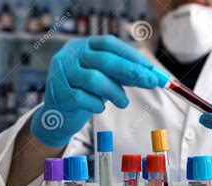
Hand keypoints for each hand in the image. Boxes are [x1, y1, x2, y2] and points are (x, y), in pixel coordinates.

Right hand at [31, 35, 158, 146]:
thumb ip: (123, 75)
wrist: (58, 114)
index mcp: (83, 46)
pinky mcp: (58, 93)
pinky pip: (84, 99)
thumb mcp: (105, 78)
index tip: (151, 69)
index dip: (132, 56)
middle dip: (131, 71)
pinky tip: (99, 108)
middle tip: (151, 82)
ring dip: (115, 93)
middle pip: (105, 60)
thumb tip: (154, 77)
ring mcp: (61, 73)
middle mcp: (70, 54)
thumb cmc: (86, 92)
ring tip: (124, 103)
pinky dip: (97, 105)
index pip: (110, 44)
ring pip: (95, 79)